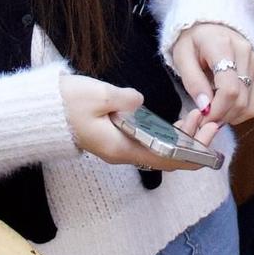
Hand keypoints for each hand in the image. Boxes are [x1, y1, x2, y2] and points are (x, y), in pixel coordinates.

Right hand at [60, 74, 206, 171]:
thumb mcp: (98, 96)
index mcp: (121, 148)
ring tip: (199, 117)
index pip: (165, 158)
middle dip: (193, 143)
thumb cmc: (67, 104)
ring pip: (160, 148)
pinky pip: (150, 141)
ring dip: (182, 137)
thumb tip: (141, 102)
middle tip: (211, 122)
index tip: (210, 142)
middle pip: (167, 156)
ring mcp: (121, 146)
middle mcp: (124, 153)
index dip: (191, 153)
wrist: (42, 111)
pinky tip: (180, 120)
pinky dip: (168, 133)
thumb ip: (125, 100)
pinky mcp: (118, 137)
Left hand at [168, 22, 253, 147]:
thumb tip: (204, 107)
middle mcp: (245, 53)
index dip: (217, 109)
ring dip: (230, 116)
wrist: (209, 24)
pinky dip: (239, 112)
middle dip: (221, 116)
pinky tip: (224, 108)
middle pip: (240, 99)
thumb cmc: (192, 40)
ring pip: (249, 105)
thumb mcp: (182, 56)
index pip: (229, 88)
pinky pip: (253, 102)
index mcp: (223, 46)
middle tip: (203, 119)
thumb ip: (193, 81)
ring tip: (212, 112)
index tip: (202, 116)